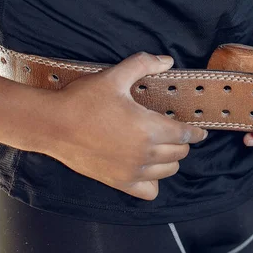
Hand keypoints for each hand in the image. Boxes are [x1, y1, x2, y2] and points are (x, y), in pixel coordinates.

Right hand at [39, 52, 207, 199]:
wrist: (52, 125)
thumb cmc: (83, 100)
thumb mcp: (114, 76)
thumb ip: (143, 65)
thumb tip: (167, 60)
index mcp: (149, 128)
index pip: (185, 135)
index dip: (195, 133)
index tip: (200, 132)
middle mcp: (145, 153)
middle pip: (179, 154)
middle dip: (181, 143)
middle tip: (175, 134)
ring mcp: (132, 171)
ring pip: (168, 171)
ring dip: (169, 160)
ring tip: (162, 148)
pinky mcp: (119, 182)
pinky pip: (149, 192)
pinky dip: (153, 183)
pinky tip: (147, 169)